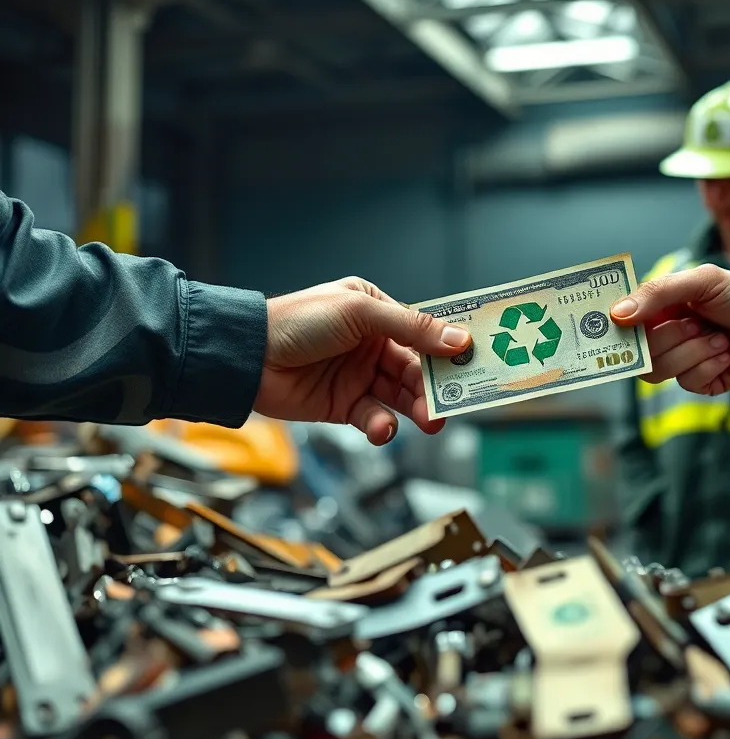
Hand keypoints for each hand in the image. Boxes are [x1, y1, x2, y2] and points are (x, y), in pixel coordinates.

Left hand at [253, 277, 471, 443]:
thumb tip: (459, 340)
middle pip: (418, 368)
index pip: (423, 331)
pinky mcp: (344, 405)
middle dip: (436, 387)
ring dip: (417, 409)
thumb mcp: (360, 314)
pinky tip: (382, 427)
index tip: (475, 363)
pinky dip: (383, 425)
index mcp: (376, 311)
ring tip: (429, 422)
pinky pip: (375, 417)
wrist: (246, 358)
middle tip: (453, 404)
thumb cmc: (298, 321)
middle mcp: (372, 343)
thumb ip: (411, 328)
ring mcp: (359, 375)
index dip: (449, 348)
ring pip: (401, 395)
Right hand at [610, 264, 729, 395]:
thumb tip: (616, 314)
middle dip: (669, 338)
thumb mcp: (704, 281)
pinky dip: (709, 366)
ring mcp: (681, 361)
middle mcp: (665, 335)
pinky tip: (727, 354)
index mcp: (660, 308)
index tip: (612, 325)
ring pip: (658, 371)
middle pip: (637, 351)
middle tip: (697, 325)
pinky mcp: (700, 383)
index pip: (621, 321)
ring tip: (718, 340)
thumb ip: (659, 293)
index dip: (614, 327)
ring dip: (692, 353)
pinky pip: (686, 383)